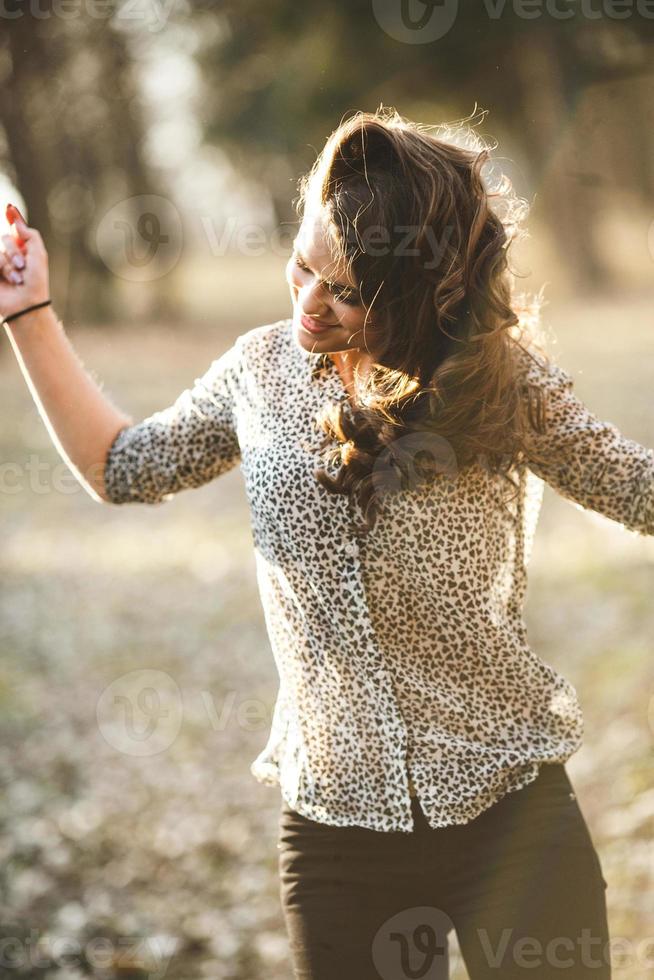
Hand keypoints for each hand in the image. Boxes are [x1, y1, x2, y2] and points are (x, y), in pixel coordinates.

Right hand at [0, 204, 49, 322]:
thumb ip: (30, 235)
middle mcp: (10, 255)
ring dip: (8, 265)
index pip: (14, 230)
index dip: (12, 217)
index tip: (9, 207)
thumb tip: (16, 221)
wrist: (26, 304)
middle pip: (4, 238)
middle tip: (22, 267)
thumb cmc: (36, 282)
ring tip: (16, 279)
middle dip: (14, 251)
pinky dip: (0, 268)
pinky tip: (6, 281)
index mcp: (24, 250)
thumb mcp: (38, 255)